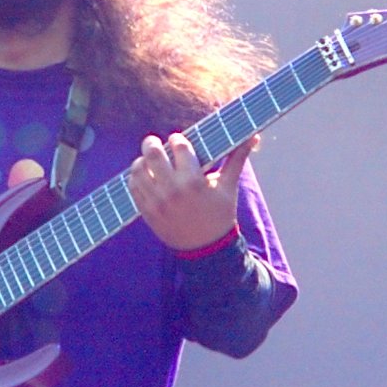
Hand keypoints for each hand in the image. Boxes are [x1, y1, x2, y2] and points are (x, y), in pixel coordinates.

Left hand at [128, 132, 257, 250]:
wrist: (207, 249)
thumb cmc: (220, 214)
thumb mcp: (228, 186)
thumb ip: (237, 158)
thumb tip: (253, 136)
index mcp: (194, 182)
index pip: (179, 147)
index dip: (177, 139)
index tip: (178, 140)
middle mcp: (173, 191)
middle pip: (153, 154)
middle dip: (152, 143)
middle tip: (154, 141)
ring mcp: (157, 202)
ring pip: (138, 169)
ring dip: (142, 160)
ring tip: (148, 159)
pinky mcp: (147, 212)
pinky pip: (133, 187)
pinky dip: (135, 177)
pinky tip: (144, 174)